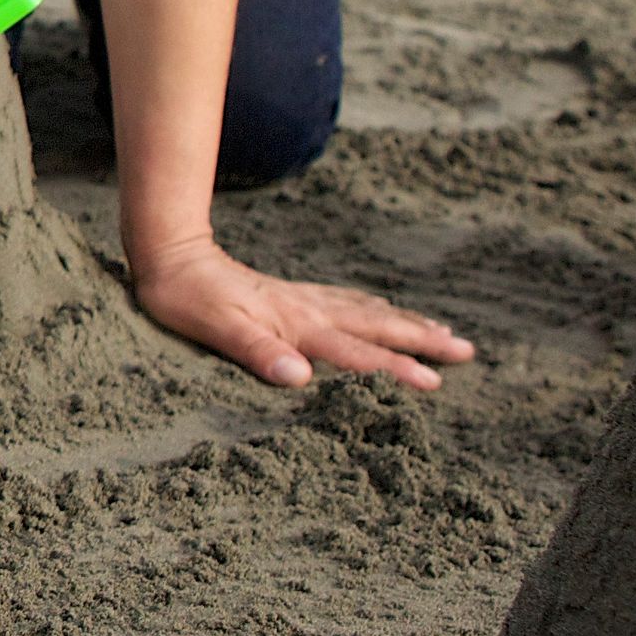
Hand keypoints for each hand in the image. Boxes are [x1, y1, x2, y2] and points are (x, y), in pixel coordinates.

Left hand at [128, 239, 475, 390]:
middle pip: (376, 326)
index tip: (435, 382)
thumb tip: (299, 378)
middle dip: (422, 341)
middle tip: (467, 351)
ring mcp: (301, 299)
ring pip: (368, 312)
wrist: (168, 253)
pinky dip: (375, 309)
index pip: (356, 352)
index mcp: (295, 324)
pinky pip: (347, 302)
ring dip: (407, 323)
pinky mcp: (289, 294)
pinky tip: (382, 310)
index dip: (395, 369)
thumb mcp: (214, 329)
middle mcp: (307, 309)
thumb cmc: (185, 298)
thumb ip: (257, 352)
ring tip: (444, 331)